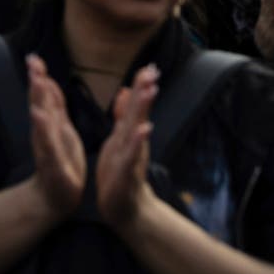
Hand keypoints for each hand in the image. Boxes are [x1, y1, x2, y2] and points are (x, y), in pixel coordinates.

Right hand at [27, 54, 85, 217]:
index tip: (34, 56)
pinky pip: (49, 146)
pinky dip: (45, 133)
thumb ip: (52, 104)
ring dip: (39, 102)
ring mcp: (47, 147)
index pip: (44, 95)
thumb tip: (44, 78)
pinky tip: (40, 118)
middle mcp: (45, 132)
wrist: (54, 196)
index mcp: (51, 123)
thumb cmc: (60, 162)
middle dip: (36, 82)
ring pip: (42, 121)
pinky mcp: (53, 164)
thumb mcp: (58, 129)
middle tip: (32, 62)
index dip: (39, 75)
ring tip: (37, 83)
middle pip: (39, 103)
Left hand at [97, 65, 158, 228]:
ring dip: (143, 110)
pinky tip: (144, 129)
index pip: (135, 106)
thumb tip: (126, 90)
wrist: (125, 209)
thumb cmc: (120, 172)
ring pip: (138, 130)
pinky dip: (137, 142)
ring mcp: (131, 156)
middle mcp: (133, 142)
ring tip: (149, 91)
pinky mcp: (126, 173)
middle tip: (153, 70)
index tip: (149, 65)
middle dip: (145, 91)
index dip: (141, 86)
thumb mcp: (120, 140)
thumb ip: (124, 116)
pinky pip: (132, 155)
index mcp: (128, 134)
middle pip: (139, 113)